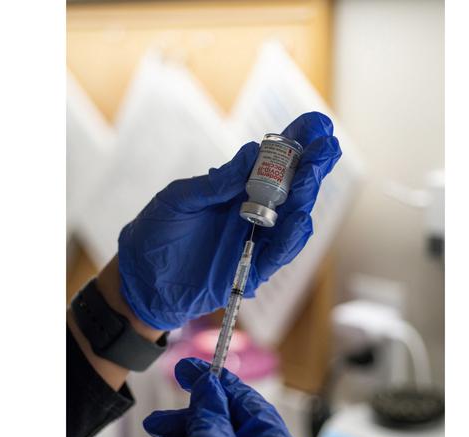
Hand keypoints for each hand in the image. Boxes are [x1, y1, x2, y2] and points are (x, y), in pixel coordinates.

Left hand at [118, 112, 341, 329]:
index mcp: (236, 188)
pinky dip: (292, 238)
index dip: (297, 142)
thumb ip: (215, 182)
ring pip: (293, 218)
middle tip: (327, 146)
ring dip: (305, 197)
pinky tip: (301, 218)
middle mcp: (253, 212)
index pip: (273, 162)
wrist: (141, 279)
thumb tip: (252, 154)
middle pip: (292, 187)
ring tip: (313, 174)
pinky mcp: (253, 269)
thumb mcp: (179, 199)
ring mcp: (255, 240)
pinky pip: (279, 254)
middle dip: (313, 166)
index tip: (317, 125)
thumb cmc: (156, 234)